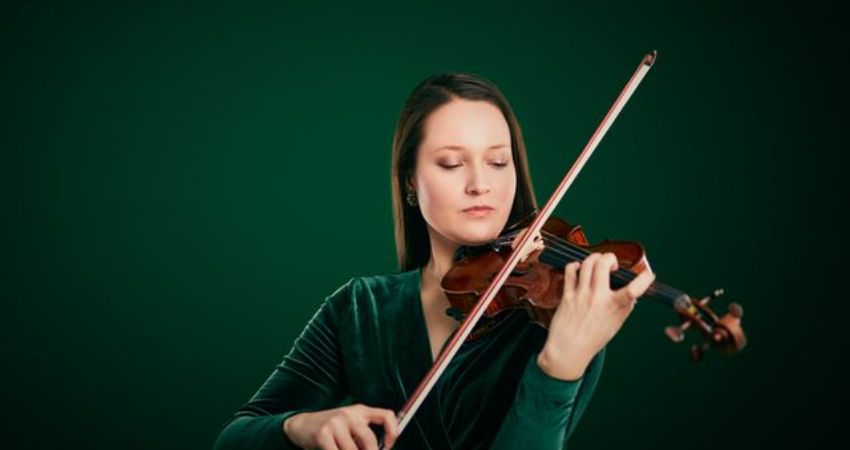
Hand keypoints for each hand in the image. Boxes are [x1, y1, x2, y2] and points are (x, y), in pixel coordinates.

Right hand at [283, 404, 398, 449]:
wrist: (302, 425)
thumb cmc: (331, 428)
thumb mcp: (350, 424)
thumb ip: (364, 433)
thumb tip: (380, 448)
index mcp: (360, 410)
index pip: (386, 416)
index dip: (393, 433)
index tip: (387, 447)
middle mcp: (349, 414)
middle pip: (369, 441)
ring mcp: (335, 423)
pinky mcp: (323, 434)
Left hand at [537, 252, 655, 380]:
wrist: (568, 350)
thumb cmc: (593, 338)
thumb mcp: (616, 324)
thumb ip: (625, 307)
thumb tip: (633, 293)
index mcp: (614, 307)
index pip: (633, 290)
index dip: (644, 279)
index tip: (648, 275)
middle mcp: (598, 298)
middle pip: (603, 264)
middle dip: (610, 257)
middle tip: (611, 264)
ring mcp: (581, 295)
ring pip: (587, 264)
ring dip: (594, 258)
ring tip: (597, 264)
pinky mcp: (567, 295)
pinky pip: (570, 271)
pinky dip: (576, 265)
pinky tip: (579, 269)